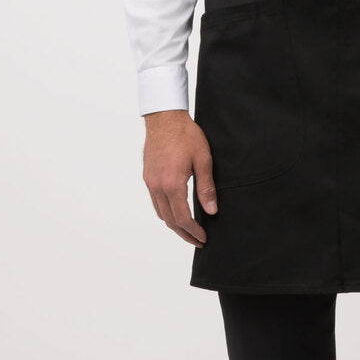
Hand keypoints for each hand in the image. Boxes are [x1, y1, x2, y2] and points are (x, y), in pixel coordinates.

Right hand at [141, 110, 217, 246]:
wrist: (164, 117)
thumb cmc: (185, 135)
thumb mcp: (203, 160)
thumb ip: (207, 188)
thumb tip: (212, 211)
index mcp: (172, 184)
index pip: (183, 218)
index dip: (194, 232)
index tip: (204, 238)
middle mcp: (157, 186)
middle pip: (170, 221)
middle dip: (184, 234)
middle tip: (198, 241)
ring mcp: (150, 182)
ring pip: (160, 213)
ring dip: (174, 225)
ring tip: (188, 231)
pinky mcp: (148, 177)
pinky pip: (155, 202)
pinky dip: (166, 212)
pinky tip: (176, 212)